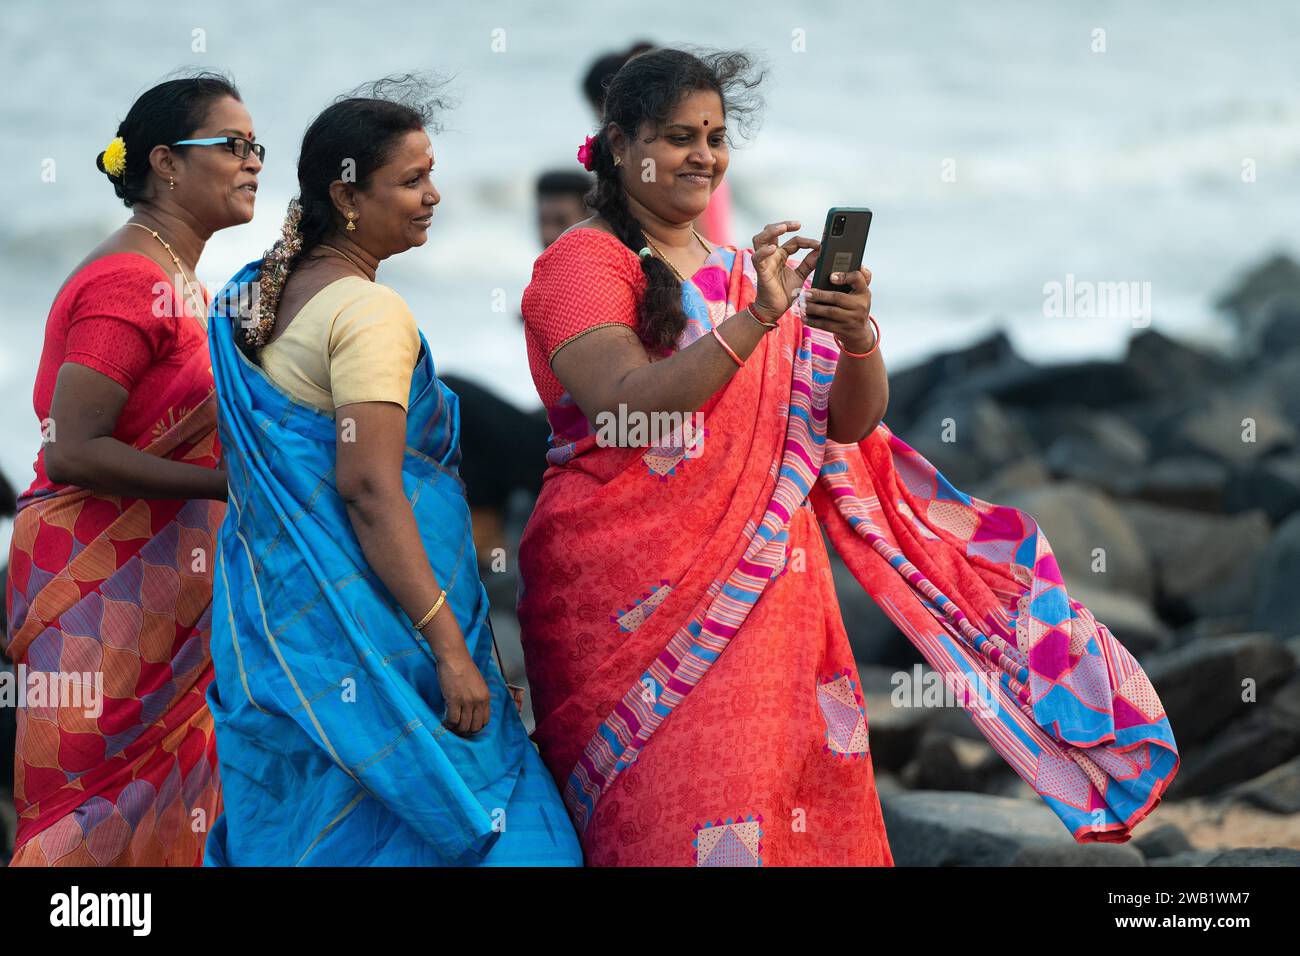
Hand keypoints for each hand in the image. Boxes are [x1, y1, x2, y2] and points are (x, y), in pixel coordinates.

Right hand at [423, 613, 490, 735]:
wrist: (454, 656)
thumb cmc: (463, 667)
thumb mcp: (477, 683)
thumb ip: (477, 697)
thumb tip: (471, 712)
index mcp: (486, 697)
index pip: (484, 721)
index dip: (475, 726)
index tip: (467, 725)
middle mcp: (478, 701)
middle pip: (474, 727)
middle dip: (465, 730)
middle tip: (456, 728)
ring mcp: (467, 701)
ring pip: (463, 726)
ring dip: (456, 729)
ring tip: (450, 725)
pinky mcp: (454, 700)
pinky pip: (452, 720)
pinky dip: (448, 724)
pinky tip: (444, 721)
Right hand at [750, 220, 819, 322]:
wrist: (775, 309)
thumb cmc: (784, 293)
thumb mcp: (801, 275)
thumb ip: (809, 263)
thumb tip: (821, 250)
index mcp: (781, 255)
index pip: (793, 241)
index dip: (806, 241)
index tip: (819, 244)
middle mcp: (771, 255)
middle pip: (771, 232)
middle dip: (783, 225)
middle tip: (797, 224)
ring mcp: (764, 262)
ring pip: (760, 239)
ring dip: (771, 231)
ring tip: (782, 228)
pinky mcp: (761, 271)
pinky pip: (757, 258)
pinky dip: (764, 251)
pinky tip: (773, 248)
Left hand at [803, 265, 874, 350]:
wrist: (860, 332)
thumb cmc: (855, 306)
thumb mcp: (859, 292)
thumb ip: (855, 279)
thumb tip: (849, 264)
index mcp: (864, 291)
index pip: (858, 279)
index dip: (844, 276)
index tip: (831, 276)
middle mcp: (861, 305)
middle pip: (838, 297)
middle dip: (820, 295)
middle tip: (806, 293)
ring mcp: (853, 319)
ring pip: (830, 312)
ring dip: (814, 308)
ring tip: (802, 304)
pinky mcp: (844, 330)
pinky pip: (827, 325)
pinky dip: (814, 321)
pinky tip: (804, 317)